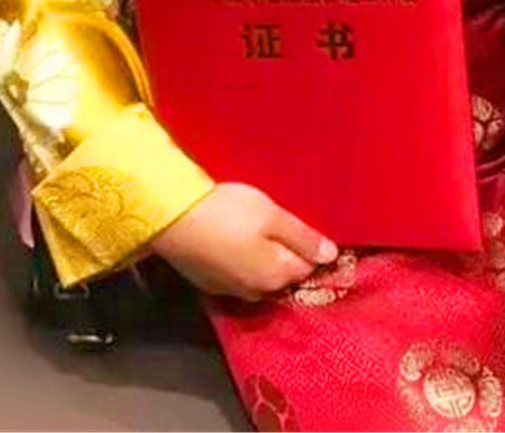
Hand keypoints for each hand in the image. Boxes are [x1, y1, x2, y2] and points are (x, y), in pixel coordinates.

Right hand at [150, 183, 337, 300]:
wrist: (172, 218)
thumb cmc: (229, 212)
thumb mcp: (272, 217)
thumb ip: (303, 238)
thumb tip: (332, 256)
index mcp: (276, 276)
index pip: (308, 267)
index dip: (311, 247)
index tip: (306, 227)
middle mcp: (257, 292)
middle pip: (284, 274)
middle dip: (288, 254)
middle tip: (280, 224)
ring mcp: (231, 290)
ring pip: (261, 276)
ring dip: (265, 259)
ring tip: (258, 231)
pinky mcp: (210, 284)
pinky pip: (238, 275)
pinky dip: (242, 262)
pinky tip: (235, 242)